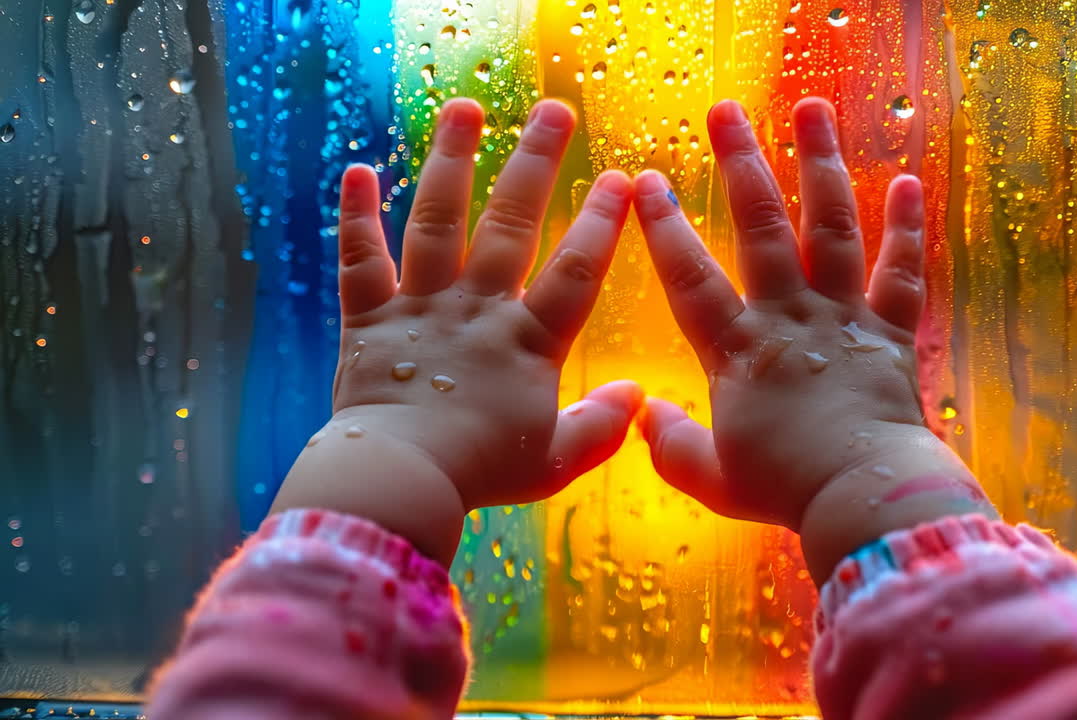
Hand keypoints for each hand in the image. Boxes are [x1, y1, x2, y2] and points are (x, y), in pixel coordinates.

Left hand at [272, 98, 640, 563]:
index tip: (620, 178)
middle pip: (512, 224)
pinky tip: (358, 169)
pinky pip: (361, 259)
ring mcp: (421, 308)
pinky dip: (357, 215)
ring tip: (466, 108)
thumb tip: (636, 396)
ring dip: (452, 161)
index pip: (575, 272)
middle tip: (555, 110)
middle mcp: (477, 310)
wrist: (399, 480)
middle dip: (536, 162)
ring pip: (438, 221)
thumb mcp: (556, 460)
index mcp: (528, 343)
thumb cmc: (481, 474)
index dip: (601, 223)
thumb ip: (601, 427)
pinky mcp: (369, 320)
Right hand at [633, 98, 994, 583]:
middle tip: (725, 111)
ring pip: (830, 229)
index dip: (665, 229)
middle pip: (762, 228)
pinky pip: (901, 273)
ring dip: (820, 166)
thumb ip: (670, 444)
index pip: (692, 279)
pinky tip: (905, 180)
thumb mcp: (709, 478)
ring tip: (811, 109)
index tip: (644, 180)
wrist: (867, 497)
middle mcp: (791, 320)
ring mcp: (845, 319)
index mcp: (740, 352)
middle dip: (741, 164)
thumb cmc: (785, 490)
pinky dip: (905, 228)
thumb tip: (644, 413)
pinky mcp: (891, 334)